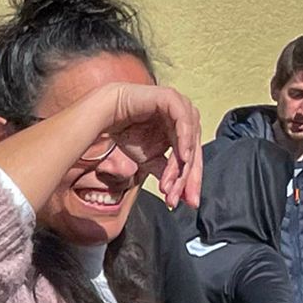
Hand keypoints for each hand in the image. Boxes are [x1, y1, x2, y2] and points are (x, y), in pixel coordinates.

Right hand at [105, 81, 203, 208]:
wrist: (108, 114)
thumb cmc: (128, 133)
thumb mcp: (149, 159)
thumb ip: (165, 172)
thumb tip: (174, 193)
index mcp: (183, 132)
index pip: (191, 160)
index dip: (190, 182)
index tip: (188, 203)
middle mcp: (186, 119)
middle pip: (194, 152)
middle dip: (190, 178)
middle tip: (185, 199)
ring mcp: (181, 107)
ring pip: (190, 140)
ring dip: (183, 165)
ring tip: (175, 184)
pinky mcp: (172, 99)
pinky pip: (183, 121)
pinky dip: (184, 139)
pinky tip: (183, 157)